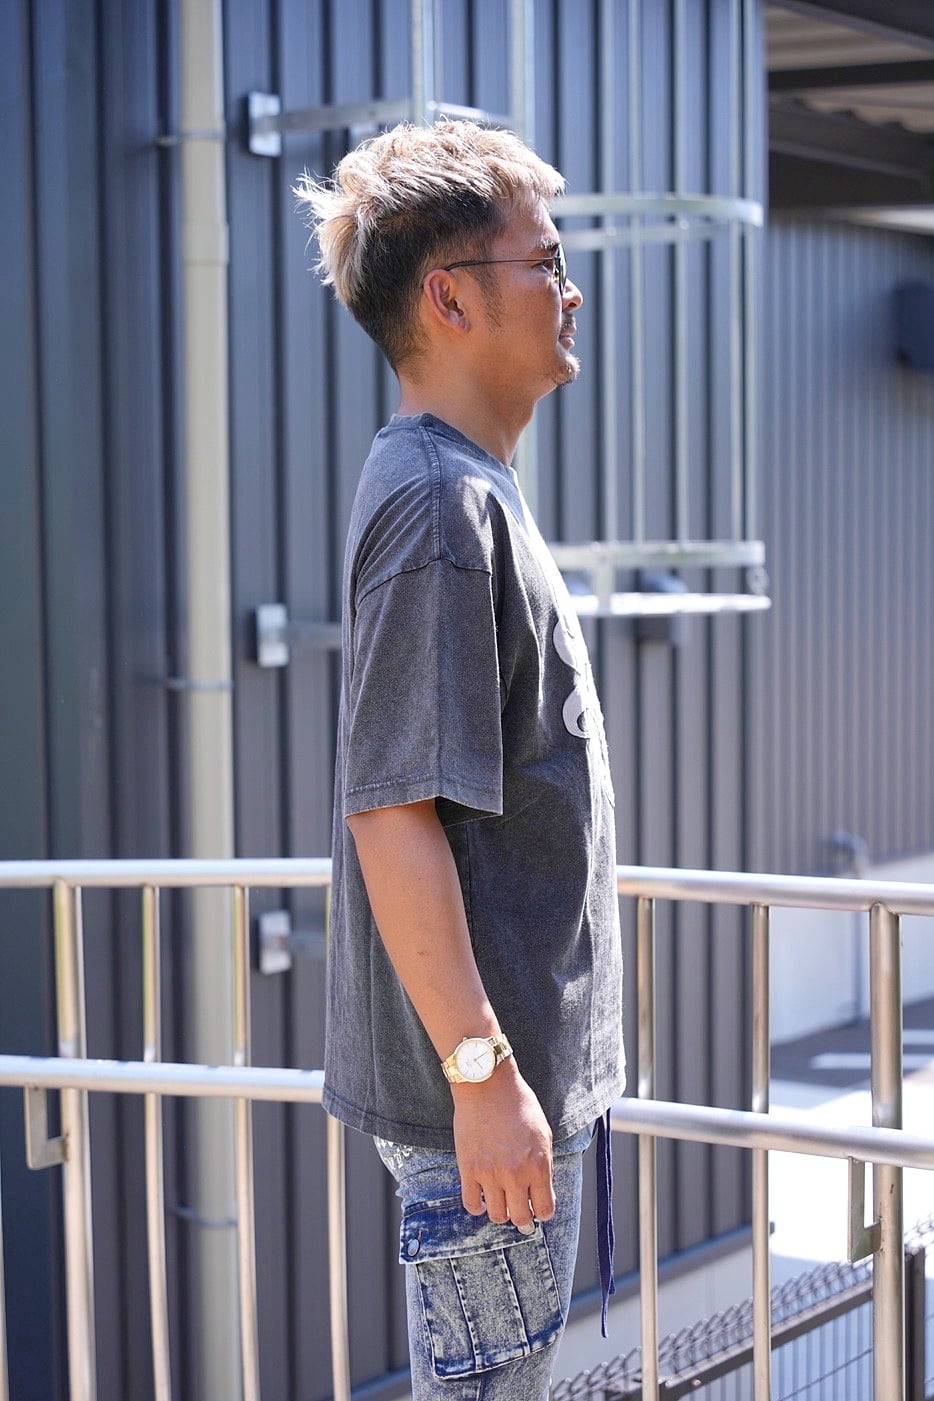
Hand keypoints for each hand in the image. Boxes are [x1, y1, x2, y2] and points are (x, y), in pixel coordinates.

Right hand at [452, 1060, 554, 1232]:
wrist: (487, 1085)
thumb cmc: (518, 1104)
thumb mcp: (543, 1133)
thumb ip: (544, 1164)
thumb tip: (541, 1189)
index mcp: (539, 1165)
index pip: (545, 1210)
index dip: (542, 1212)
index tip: (538, 1207)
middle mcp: (515, 1174)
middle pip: (521, 1219)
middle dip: (523, 1218)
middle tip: (520, 1211)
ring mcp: (490, 1173)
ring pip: (497, 1216)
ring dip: (501, 1212)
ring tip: (501, 1201)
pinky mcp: (468, 1169)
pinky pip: (471, 1204)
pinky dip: (478, 1206)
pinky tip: (482, 1198)